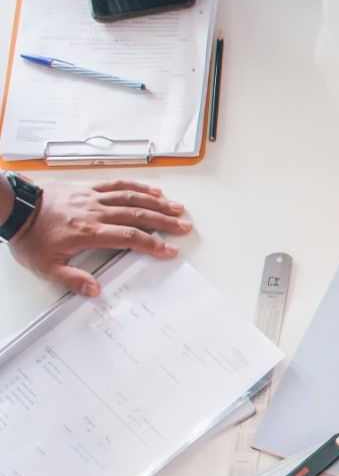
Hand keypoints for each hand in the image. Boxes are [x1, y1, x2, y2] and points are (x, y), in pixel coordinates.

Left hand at [8, 181, 190, 295]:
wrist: (13, 208)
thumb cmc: (30, 237)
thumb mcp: (46, 267)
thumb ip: (73, 279)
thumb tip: (95, 290)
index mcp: (88, 232)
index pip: (129, 237)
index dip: (152, 244)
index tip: (169, 250)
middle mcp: (94, 212)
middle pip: (137, 215)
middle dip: (164, 222)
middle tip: (183, 227)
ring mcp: (92, 198)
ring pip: (131, 198)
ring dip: (156, 203)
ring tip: (176, 208)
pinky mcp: (87, 188)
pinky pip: (116, 185)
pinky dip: (136, 186)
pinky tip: (152, 189)